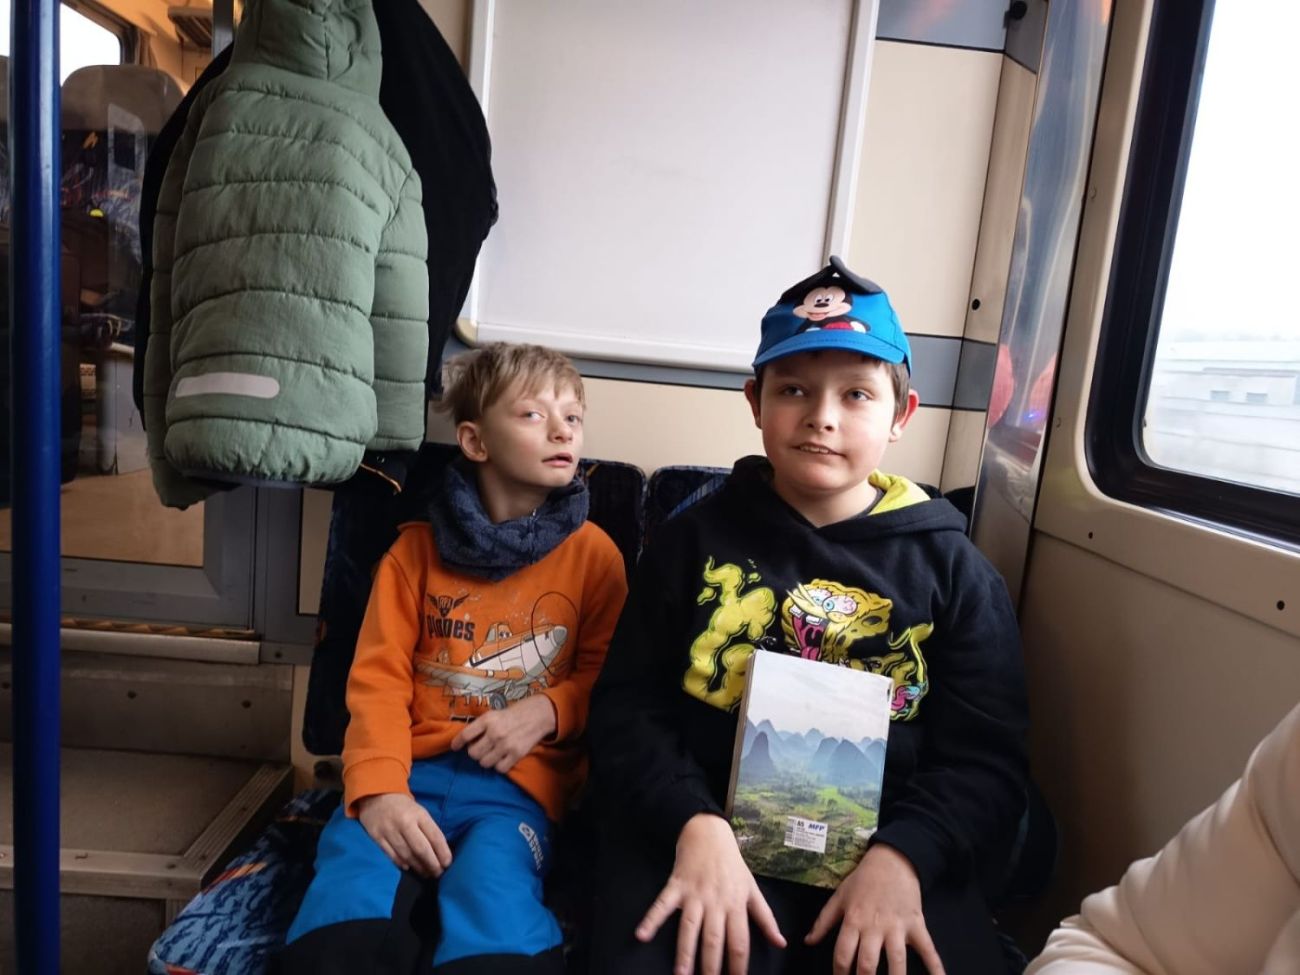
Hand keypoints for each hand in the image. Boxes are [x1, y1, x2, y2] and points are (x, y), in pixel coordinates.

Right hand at [356, 792, 452, 878]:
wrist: (376, 795)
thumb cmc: (403, 807)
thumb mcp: (419, 811)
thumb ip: (428, 829)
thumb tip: (439, 852)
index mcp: (419, 814)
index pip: (435, 836)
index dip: (443, 853)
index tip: (448, 864)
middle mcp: (405, 823)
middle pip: (421, 849)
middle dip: (432, 864)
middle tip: (438, 873)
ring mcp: (389, 830)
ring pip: (407, 855)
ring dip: (418, 867)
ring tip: (426, 874)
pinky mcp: (376, 836)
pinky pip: (391, 855)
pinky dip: (401, 863)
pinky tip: (408, 868)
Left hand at [450, 695, 557, 771]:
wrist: (537, 715)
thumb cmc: (512, 715)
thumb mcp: (494, 714)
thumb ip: (480, 726)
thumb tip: (465, 741)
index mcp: (487, 720)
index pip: (466, 735)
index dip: (457, 743)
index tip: (455, 747)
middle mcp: (495, 732)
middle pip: (473, 753)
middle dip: (475, 752)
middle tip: (480, 748)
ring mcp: (505, 745)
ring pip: (484, 763)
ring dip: (486, 760)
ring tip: (492, 753)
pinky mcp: (516, 754)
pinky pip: (499, 769)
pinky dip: (498, 765)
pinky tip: (501, 758)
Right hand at [637, 813, 785, 974]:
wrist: (709, 832)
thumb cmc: (732, 864)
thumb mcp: (752, 888)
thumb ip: (765, 917)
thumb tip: (780, 943)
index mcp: (736, 904)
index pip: (739, 941)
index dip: (738, 965)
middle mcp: (715, 902)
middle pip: (713, 939)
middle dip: (711, 966)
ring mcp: (694, 894)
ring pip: (689, 927)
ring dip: (685, 952)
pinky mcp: (676, 885)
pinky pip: (662, 905)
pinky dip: (651, 919)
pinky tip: (641, 935)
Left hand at [805, 844, 944, 974]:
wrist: (893, 860)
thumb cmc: (863, 879)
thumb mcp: (839, 896)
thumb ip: (824, 921)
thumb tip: (808, 941)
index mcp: (853, 920)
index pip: (843, 954)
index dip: (840, 973)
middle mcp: (874, 927)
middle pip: (868, 963)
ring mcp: (897, 928)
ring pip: (896, 961)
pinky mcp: (917, 925)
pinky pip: (928, 949)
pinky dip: (936, 967)